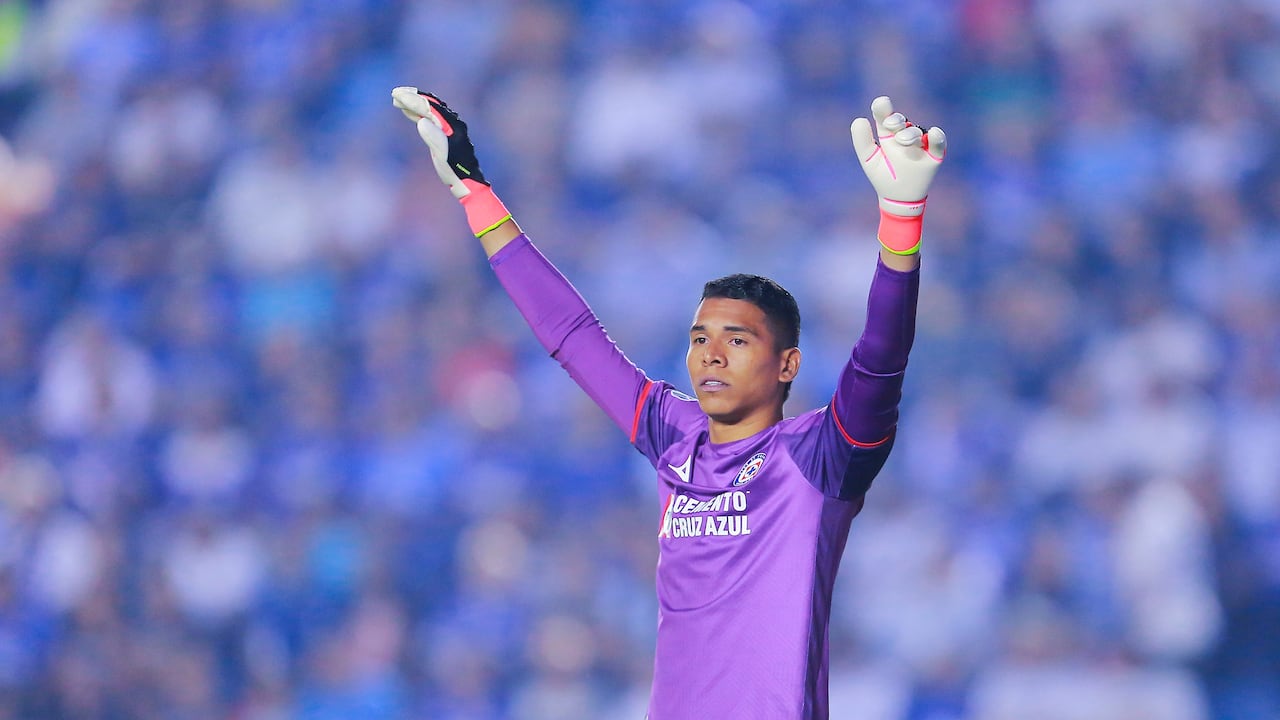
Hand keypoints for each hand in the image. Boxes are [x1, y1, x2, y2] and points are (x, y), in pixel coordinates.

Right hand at [392, 86, 490, 198]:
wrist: (467, 183)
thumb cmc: (455, 170)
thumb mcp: (443, 155)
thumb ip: (434, 138)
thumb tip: (422, 122)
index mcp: (451, 125)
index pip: (430, 107)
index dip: (413, 100)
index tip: (397, 94)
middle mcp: (452, 123)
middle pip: (430, 104)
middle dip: (413, 97)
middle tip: (395, 93)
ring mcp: (449, 129)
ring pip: (430, 110)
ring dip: (414, 104)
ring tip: (397, 99)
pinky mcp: (445, 135)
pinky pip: (430, 119)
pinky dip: (418, 113)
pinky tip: (409, 112)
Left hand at [850, 96, 945, 254]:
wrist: (899, 198)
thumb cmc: (883, 176)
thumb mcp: (869, 160)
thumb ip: (862, 141)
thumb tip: (859, 119)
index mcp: (888, 134)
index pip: (885, 116)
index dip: (883, 108)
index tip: (881, 103)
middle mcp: (904, 135)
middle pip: (902, 121)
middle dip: (896, 120)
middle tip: (890, 124)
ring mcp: (920, 143)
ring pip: (918, 131)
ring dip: (910, 133)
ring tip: (902, 140)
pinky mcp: (935, 154)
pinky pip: (938, 142)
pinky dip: (937, 137)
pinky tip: (933, 134)